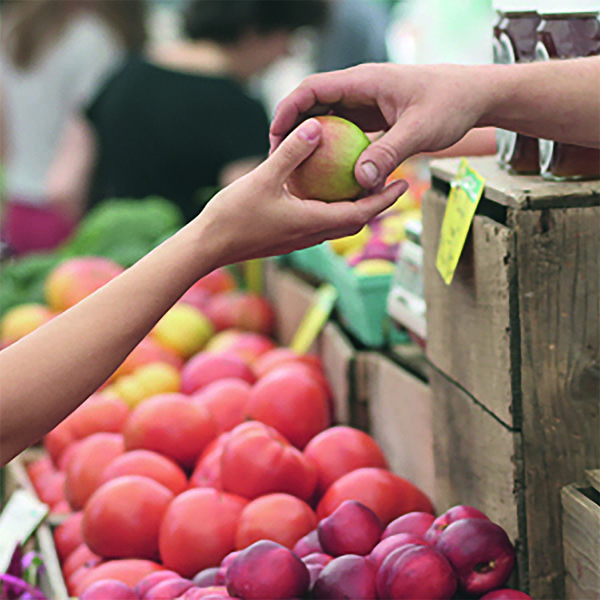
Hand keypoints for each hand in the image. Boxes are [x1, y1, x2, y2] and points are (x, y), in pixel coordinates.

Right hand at [197, 118, 407, 266]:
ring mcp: (299, 239)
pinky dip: (331, 208)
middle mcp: (311, 235)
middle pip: (355, 221)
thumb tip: (316, 126)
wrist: (208, 247)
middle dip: (376, 204)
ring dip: (355, 207)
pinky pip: (319, 222)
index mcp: (313, 222)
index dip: (384, 199)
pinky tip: (323, 191)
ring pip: (337, 224)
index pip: (361, 213)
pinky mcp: (287, 237)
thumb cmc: (233, 216)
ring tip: (363, 185)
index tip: (404, 183)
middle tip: (391, 183)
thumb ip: (291, 153)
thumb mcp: (263, 178)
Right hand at [270, 63, 488, 189]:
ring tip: (297, 168)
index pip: (313, 89)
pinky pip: (346, 133)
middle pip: (314, 104)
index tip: (275, 136)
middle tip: (279, 158)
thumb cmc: (451, 104)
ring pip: (328, 119)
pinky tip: (329, 173)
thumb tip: (359, 180)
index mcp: (364, 81)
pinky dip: (333, 150)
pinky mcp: (375, 118)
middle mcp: (360, 89)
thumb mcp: (420, 130)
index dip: (288, 110)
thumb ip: (389, 153)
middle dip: (293, 128)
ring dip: (311, 141)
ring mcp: (367, 104)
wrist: (476, 96)